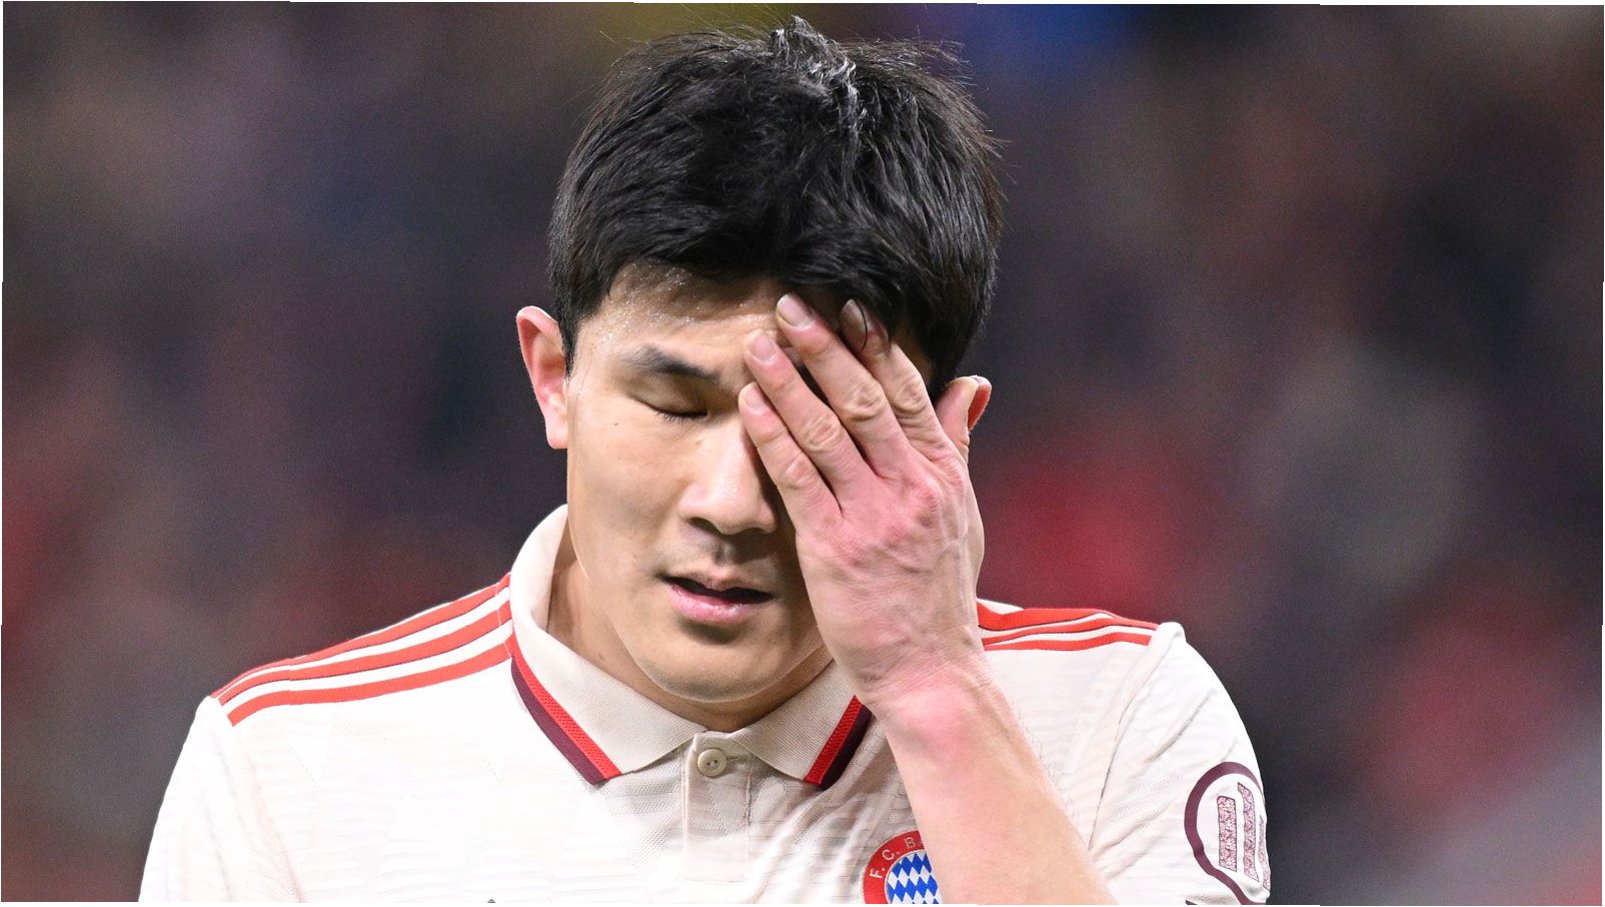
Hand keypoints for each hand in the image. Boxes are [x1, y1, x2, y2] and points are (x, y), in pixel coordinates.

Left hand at [738, 293, 991, 710]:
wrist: (931, 670)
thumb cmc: (939, 594)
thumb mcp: (962, 513)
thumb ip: (957, 445)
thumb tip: (972, 384)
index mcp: (941, 475)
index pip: (908, 392)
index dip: (875, 345)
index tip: (848, 303)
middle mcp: (911, 487)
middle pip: (864, 399)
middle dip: (825, 347)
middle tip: (790, 305)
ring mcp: (873, 516)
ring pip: (827, 431)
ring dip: (789, 381)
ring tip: (759, 343)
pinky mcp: (835, 548)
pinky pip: (799, 479)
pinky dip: (772, 436)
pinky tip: (749, 405)